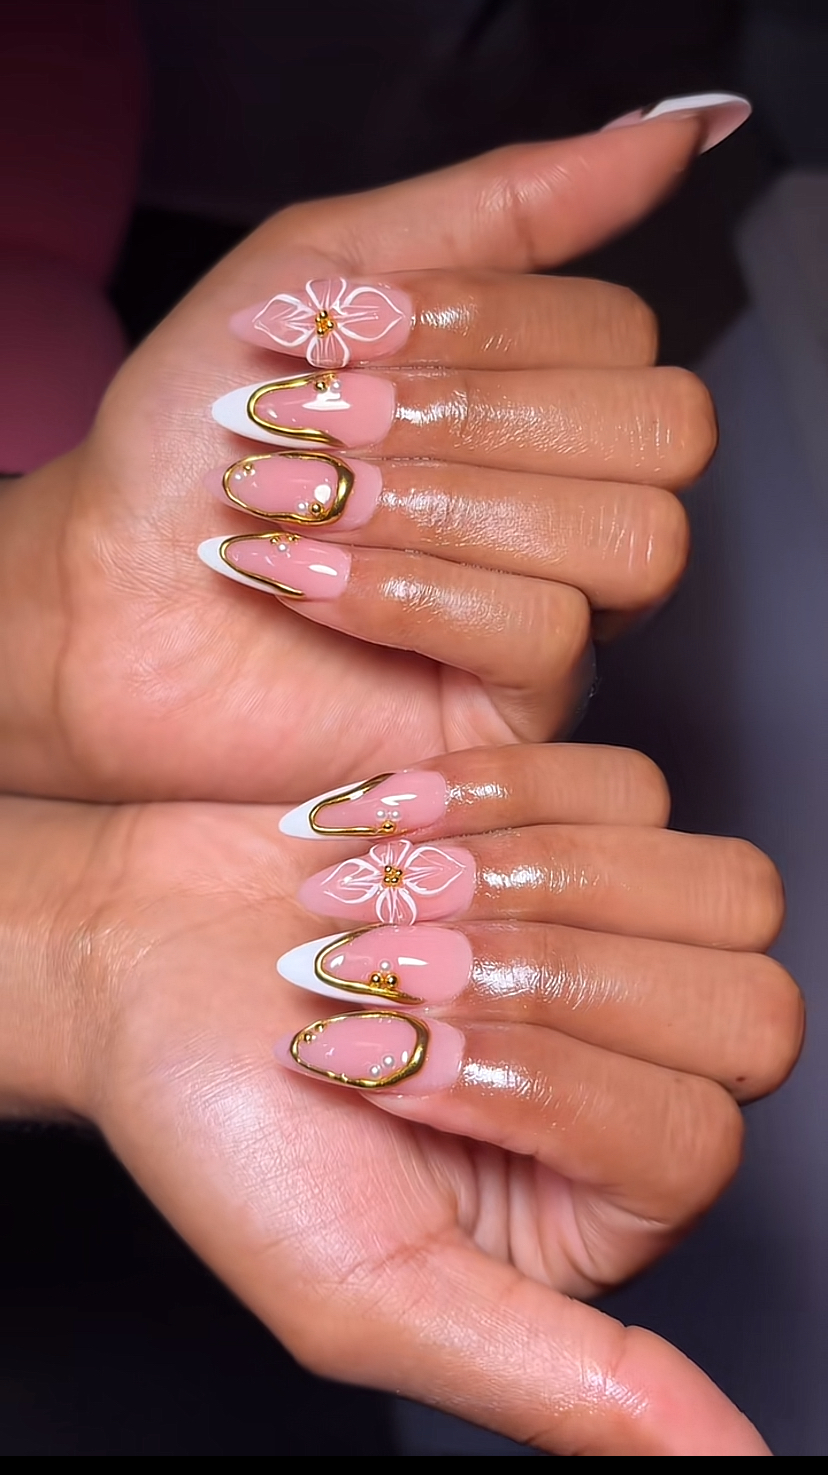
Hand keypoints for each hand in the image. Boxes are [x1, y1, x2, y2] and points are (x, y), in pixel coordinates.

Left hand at [0, 114, 721, 800]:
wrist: (108, 585)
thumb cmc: (198, 436)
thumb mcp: (330, 268)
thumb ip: (500, 208)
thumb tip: (668, 132)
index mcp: (544, 391)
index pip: (621, 333)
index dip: (481, 325)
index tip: (335, 333)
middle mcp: (573, 496)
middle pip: (658, 430)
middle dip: (468, 414)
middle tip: (323, 424)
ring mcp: (561, 606)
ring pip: (625, 538)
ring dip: (436, 504)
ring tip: (304, 504)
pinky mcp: (518, 706)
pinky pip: (545, 632)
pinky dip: (408, 592)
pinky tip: (310, 580)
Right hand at [1, 743, 798, 1451]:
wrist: (136, 959)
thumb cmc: (225, 1130)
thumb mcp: (368, 1294)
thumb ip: (557, 1383)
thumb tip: (725, 1466)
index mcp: (600, 1206)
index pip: (690, 1138)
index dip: (540, 1083)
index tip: (391, 1066)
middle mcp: (636, 1074)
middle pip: (743, 1011)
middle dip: (548, 977)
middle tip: (398, 976)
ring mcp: (620, 940)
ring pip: (711, 889)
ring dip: (525, 882)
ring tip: (392, 902)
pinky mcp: (580, 828)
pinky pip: (631, 789)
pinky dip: (499, 799)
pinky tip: (401, 835)